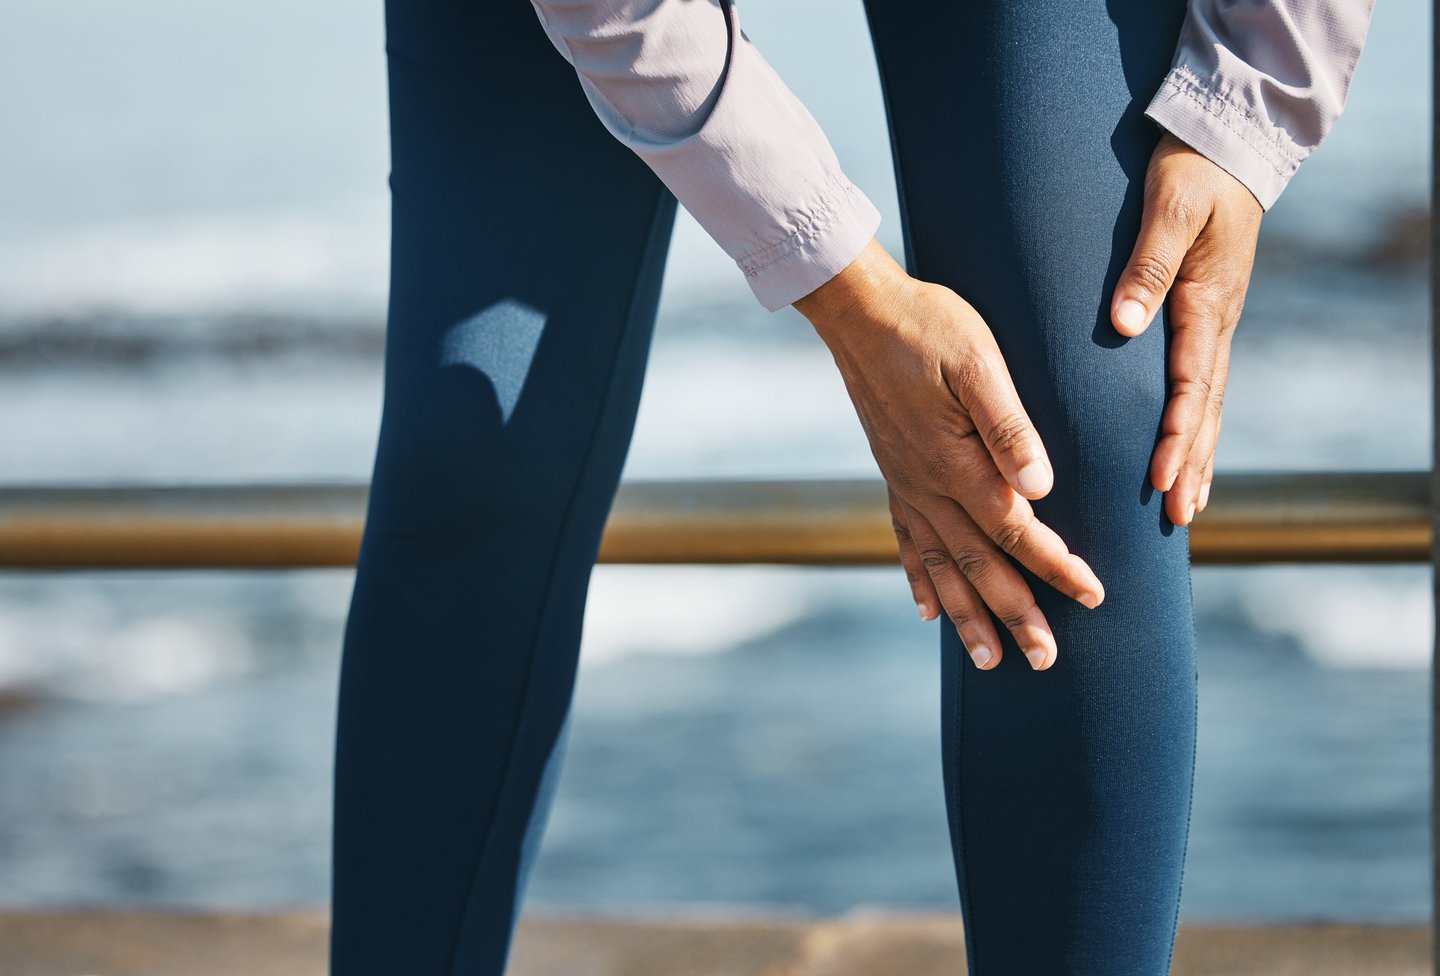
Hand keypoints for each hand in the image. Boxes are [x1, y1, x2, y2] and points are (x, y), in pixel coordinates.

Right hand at [794, 238, 1103, 671]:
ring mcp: (905, 484)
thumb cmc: (929, 325)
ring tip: (989, 660)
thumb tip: (1043, 486)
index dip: (1057, 567)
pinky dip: (919, 580)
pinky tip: (927, 610)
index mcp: (955, 463)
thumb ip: (1010, 427)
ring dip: (967, 616)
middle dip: (1015, 615)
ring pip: (940, 567)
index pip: (1017, 531)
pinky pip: (905, 541)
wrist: (859, 310)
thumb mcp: (979, 362)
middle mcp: (927, 487)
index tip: (1094, 596)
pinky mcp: (893, 473)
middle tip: (1046, 660)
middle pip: (978, 566)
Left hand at [1110, 131, 1263, 525]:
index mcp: (1205, 301)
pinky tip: (1187, 454)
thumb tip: (1126, 325)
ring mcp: (1213, 322)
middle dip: (1191, 463)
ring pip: (1209, 403)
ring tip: (1189, 506)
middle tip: (1180, 516)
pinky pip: (1202, 383)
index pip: (1190, 383)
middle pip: (1206, 408)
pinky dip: (1197, 424)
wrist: (1225, 143)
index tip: (1158, 475)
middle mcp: (1214, 321)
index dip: (1173, 433)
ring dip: (1198, 454)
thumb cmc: (1191, 170)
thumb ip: (1147, 264)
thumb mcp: (1169, 207)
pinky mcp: (1203, 317)